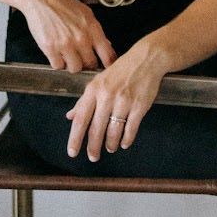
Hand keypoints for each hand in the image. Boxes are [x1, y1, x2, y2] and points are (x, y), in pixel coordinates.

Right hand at [21, 0, 117, 73]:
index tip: (106, 67)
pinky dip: (57, 61)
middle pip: (91, 64)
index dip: (108, 64)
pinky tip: (56, 51)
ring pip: (75, 68)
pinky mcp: (50, 48)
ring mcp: (66, 44)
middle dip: (86, 63)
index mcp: (92, 27)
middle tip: (80, 57)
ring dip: (71, 64)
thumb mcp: (85, 13)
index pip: (108, 54)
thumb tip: (105, 46)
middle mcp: (81, 37)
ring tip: (66, 54)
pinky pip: (58, 66)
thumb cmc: (61, 3)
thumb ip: (95, 31)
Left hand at [65, 39, 166, 161]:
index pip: (80, 119)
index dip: (75, 138)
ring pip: (113, 131)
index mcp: (94, 90)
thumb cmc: (121, 71)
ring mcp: (124, 102)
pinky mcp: (139, 106)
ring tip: (110, 148)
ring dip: (110, 144)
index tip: (72, 152)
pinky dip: (126, 139)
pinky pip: (130, 129)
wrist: (146, 59)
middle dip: (93, 147)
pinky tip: (124, 143)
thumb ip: (84, 101)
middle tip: (92, 157)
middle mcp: (107, 96)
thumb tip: (70, 116)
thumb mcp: (98, 82)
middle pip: (96, 129)